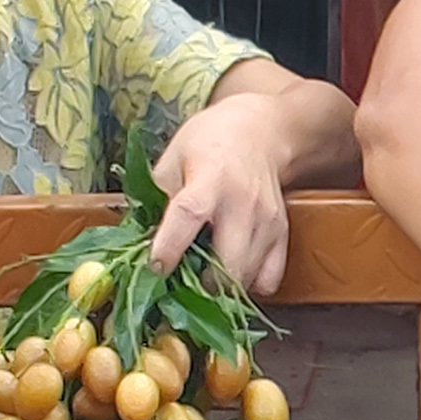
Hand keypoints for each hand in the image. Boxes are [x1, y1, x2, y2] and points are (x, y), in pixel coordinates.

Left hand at [152, 100, 298, 292]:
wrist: (261, 131)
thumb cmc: (209, 142)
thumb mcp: (173, 157)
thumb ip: (157, 197)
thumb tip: (139, 239)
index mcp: (211, 179)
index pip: (190, 215)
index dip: (171, 246)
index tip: (156, 267)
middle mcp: (243, 202)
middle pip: (228, 261)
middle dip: (201, 284)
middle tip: (181, 283)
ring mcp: (267, 221)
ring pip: (246, 277)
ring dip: (220, 288)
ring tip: (202, 278)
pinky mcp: (281, 233)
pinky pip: (269, 278)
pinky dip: (248, 285)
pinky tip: (231, 273)